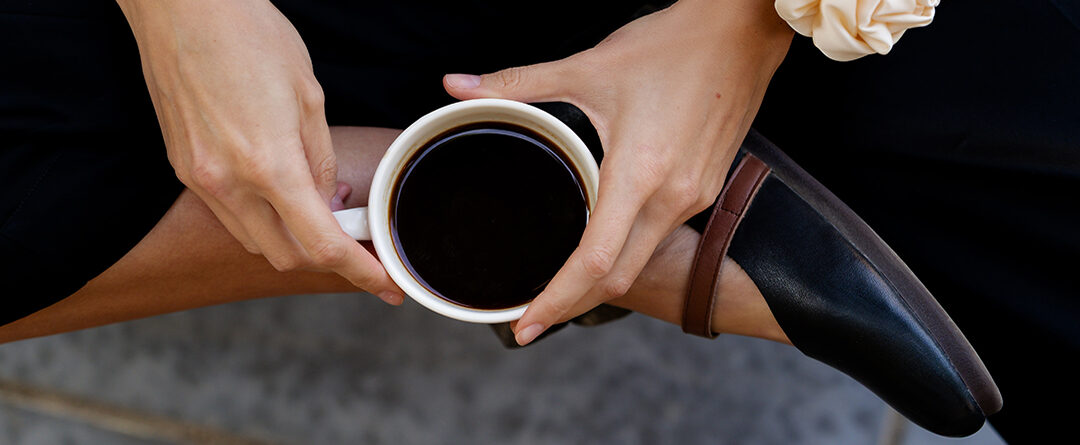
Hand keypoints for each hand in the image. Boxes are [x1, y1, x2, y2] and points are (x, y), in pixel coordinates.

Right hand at [117, 0, 402, 302]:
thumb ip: (319, 159)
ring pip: (253, 241)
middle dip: (326, 260)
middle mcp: (227, 183)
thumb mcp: (308, 96)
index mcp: (269, 165)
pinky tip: (278, 193)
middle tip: (357, 243)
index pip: (322, 243)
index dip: (359, 272)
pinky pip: (227, 215)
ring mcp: (199, 179)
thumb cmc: (249, 36)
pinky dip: (259, 219)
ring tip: (318, 209)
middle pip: (286, 256)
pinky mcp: (182, 167)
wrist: (181, 8)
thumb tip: (326, 200)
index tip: (386, 285)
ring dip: (290, 240)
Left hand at [443, 0, 792, 343]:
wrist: (742, 32)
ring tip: (559, 286)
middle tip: (531, 318)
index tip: (525, 324)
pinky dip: (626, 252)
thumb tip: (456, 86)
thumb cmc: (669, 46)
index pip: (593, 262)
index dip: (556, 301)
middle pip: (617, 278)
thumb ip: (517, 83)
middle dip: (571, 305)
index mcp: (639, 173)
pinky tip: (602, 245)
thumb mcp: (588, 66)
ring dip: (600, 281)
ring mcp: (694, 196)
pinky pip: (660, 236)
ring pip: (640, 260)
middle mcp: (672, 196)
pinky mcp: (706, 188)